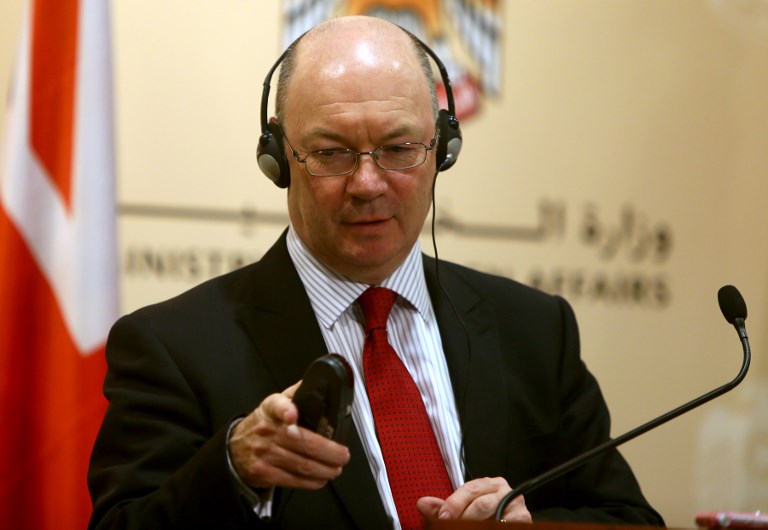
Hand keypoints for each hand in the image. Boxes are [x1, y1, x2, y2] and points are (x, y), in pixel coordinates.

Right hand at [228, 381, 350, 489]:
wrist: (235, 448)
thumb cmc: (263, 424)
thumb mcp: (274, 403)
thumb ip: (295, 395)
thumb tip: (319, 383)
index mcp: (271, 408)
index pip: (277, 405)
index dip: (285, 409)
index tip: (292, 414)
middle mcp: (267, 430)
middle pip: (303, 442)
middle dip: (329, 451)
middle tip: (343, 455)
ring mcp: (265, 453)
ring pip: (302, 464)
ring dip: (325, 469)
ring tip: (336, 468)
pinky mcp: (264, 473)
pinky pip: (293, 480)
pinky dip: (311, 482)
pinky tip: (321, 478)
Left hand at [416, 477, 531, 522]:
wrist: (503, 525)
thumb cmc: (482, 517)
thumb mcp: (462, 510)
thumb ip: (445, 507)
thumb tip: (422, 503)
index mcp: (488, 484)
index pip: (470, 489)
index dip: (454, 504)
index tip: (443, 516)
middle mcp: (504, 491)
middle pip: (481, 504)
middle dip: (464, 519)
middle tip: (452, 526)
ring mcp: (517, 506)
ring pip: (494, 517)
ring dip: (478, 525)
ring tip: (467, 528)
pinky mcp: (525, 519)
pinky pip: (508, 524)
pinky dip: (495, 526)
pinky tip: (487, 528)